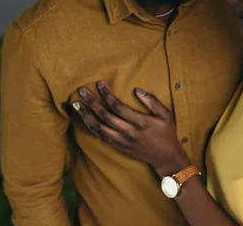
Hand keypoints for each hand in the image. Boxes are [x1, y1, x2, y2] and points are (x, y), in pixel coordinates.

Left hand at [72, 81, 189, 175]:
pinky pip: (101, 136)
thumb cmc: (166, 133)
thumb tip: (136, 90)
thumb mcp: (166, 115)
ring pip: (99, 128)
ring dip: (86, 115)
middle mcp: (129, 132)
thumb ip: (152, 101)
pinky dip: (91, 127)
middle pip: (105, 116)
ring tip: (76, 105)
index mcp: (140, 122)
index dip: (106, 95)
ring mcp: (122, 141)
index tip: (99, 84)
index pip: (118, 107)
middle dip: (91, 102)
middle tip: (81, 91)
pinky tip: (84, 118)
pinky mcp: (118, 147)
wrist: (165, 157)